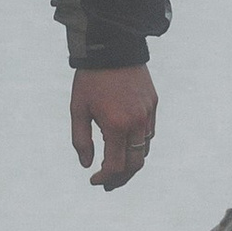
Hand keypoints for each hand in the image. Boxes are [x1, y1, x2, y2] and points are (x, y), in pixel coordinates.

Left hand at [71, 66, 157, 191]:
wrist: (112, 47)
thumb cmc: (90, 79)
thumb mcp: (78, 109)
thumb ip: (81, 140)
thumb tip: (87, 164)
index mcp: (116, 125)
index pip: (116, 166)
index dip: (105, 178)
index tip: (94, 180)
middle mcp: (136, 122)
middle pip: (135, 164)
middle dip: (121, 178)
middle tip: (108, 183)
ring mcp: (147, 113)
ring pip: (144, 149)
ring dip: (131, 162)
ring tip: (116, 166)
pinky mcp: (153, 103)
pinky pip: (149, 132)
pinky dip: (139, 144)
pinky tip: (126, 143)